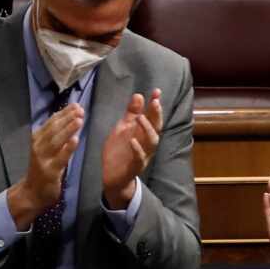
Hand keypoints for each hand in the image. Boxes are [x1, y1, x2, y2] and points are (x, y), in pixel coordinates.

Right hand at [7, 102, 84, 228]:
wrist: (32, 192)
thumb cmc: (42, 168)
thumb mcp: (46, 148)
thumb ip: (55, 134)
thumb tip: (70, 116)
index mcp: (38, 138)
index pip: (51, 122)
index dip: (63, 113)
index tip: (76, 105)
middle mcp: (38, 146)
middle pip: (54, 129)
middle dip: (67, 118)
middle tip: (80, 110)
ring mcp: (43, 159)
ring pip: (56, 141)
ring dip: (68, 129)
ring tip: (79, 120)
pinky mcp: (50, 171)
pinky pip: (60, 158)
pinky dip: (67, 149)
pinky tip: (75, 140)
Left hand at [102, 90, 162, 208]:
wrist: (113, 177)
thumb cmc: (120, 151)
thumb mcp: (123, 129)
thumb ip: (131, 113)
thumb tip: (139, 95)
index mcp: (144, 133)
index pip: (153, 116)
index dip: (155, 105)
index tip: (156, 92)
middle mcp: (147, 143)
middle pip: (157, 127)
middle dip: (156, 114)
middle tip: (154, 102)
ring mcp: (143, 155)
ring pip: (151, 142)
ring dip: (147, 129)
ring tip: (140, 118)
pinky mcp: (135, 166)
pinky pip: (139, 158)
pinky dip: (137, 149)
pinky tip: (132, 141)